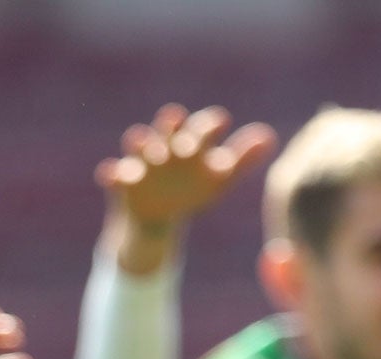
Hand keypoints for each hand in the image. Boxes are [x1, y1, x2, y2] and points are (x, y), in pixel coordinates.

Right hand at [96, 104, 275, 274]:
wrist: (159, 217)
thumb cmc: (191, 190)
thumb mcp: (218, 177)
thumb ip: (242, 158)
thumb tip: (270, 137)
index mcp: (192, 141)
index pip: (202, 126)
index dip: (209, 124)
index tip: (220, 122)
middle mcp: (167, 143)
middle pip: (168, 125)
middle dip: (171, 122)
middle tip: (175, 119)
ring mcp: (143, 160)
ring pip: (139, 142)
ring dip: (141, 141)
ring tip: (144, 143)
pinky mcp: (123, 179)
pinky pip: (113, 173)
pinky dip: (111, 172)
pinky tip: (109, 174)